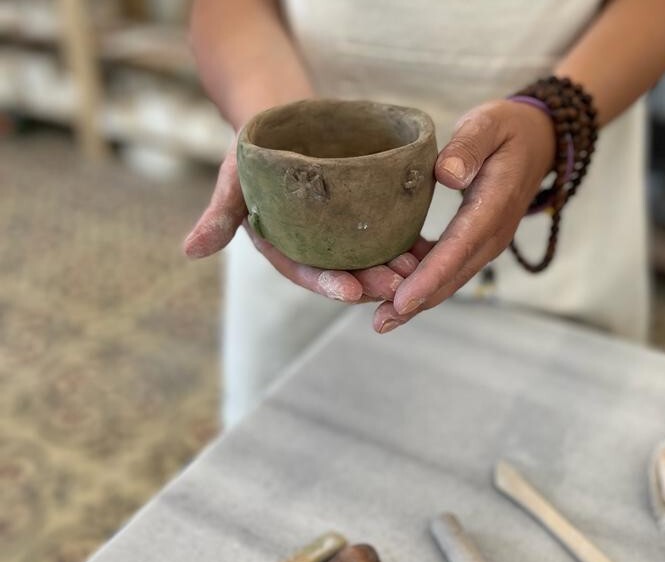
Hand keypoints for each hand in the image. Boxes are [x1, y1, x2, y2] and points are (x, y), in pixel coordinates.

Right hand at [184, 141, 418, 303]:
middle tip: (397, 285)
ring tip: (417, 269)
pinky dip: (402, 242)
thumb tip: (189, 251)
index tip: (349, 291)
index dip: (325, 283)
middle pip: (340, 270)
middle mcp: (311, 245)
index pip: (302, 270)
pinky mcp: (358, 215)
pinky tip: (425, 248)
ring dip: (391, 267)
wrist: (280, 117)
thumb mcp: (232, 178)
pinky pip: (382, 233)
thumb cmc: (254, 147)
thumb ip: (219, 216)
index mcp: (281, 245)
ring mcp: (336, 233)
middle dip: (368, 281)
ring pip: (365, 257)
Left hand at [372, 99, 555, 333]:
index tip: (402, 301)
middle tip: (380, 323)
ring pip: (446, 280)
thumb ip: (468, 146)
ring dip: (414, 300)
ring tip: (381, 318)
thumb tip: (447, 175)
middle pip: (450, 277)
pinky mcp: (470, 243)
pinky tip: (388, 288)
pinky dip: (417, 281)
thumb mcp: (489, 124)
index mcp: (493, 207)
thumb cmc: (506, 129)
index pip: (458, 248)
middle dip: (415, 303)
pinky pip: (443, 269)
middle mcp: (489, 236)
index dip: (430, 277)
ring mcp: (481, 244)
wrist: (538, 141)